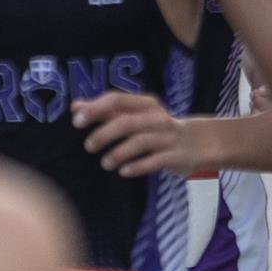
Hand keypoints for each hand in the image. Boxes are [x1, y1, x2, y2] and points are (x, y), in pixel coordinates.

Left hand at [73, 91, 204, 177]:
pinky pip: (155, 161)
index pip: (117, 99)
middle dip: (103, 134)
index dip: (95, 109)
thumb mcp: (135, 116)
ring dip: (118, 153)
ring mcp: (168, 137)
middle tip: (88, 146)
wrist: (196, 143)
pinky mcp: (176, 156)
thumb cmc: (157, 129)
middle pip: (126, 122)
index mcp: (145, 104)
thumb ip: (106, 111)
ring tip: (105, 163)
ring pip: (139, 142)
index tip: (77, 121)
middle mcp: (157, 117)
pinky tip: (123, 172)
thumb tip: (75, 107)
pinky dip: (137, 166)